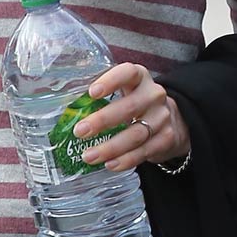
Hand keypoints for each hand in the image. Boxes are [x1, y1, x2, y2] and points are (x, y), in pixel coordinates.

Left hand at [73, 63, 192, 172]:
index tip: (92, 93)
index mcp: (140, 77)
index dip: (111, 81)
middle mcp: (153, 95)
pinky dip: (125, 160)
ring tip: (89, 156)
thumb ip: (102, 96)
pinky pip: (144, 152)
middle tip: (80, 132)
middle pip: (130, 107)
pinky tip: (109, 164)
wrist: (170, 120)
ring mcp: (162, 117)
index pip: (128, 72)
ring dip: (110, 147)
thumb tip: (66, 109)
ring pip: (136, 134)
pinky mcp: (166, 138)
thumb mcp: (124, 91)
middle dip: (102, 121)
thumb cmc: (134, 103)